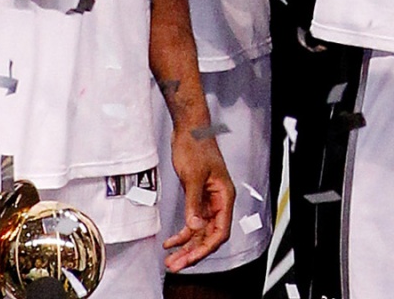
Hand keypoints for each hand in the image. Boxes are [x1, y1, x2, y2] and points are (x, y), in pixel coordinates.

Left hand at [161, 123, 237, 269]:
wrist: (189, 130)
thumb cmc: (196, 146)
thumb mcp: (192, 176)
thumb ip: (193, 203)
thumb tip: (193, 227)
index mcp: (224, 196)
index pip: (220, 231)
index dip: (206, 248)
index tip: (191, 258)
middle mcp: (218, 201)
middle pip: (208, 235)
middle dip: (193, 252)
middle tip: (176, 265)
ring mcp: (208, 201)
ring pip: (199, 231)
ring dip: (185, 247)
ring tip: (171, 260)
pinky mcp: (197, 198)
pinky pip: (191, 222)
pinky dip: (181, 233)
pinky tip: (170, 242)